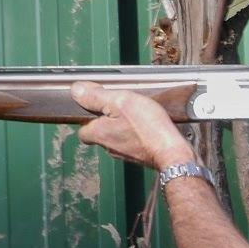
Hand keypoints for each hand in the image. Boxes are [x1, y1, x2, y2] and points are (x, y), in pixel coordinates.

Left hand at [70, 82, 194, 170]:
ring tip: (138, 116)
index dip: (87, 119)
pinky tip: (149, 127)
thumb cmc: (148, 128)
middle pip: (101, 134)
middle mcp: (109, 147)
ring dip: (124, 128)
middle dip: (108, 122)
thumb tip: (75, 91)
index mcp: (99, 134)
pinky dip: (138, 135)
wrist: (173, 154)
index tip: (96, 107)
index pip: (83, 131)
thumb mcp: (121, 102)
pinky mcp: (141, 157)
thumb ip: (97, 96)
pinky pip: (134, 143)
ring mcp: (126, 155)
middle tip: (122, 109)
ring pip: (118, 138)